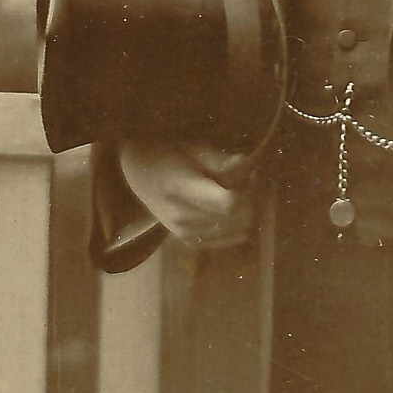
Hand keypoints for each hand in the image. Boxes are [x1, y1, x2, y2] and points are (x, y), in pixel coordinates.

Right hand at [118, 141, 254, 249]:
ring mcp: (185, 234)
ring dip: (248, 212)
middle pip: (237, 217)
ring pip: (239, 231)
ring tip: (241, 191)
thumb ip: (220, 160)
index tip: (251, 175)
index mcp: (179, 189)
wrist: (139, 175)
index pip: (227, 203)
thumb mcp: (193, 149)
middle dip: (253, 199)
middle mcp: (181, 217)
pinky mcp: (191, 242)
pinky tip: (235, 207)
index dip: (247, 191)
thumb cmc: (169, 154)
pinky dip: (240, 224)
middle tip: (251, 179)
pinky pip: (232, 239)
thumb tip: (247, 162)